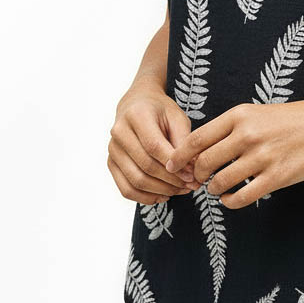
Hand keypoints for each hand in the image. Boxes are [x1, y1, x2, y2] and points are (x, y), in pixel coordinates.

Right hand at [108, 82, 198, 203]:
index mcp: (137, 115)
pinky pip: (126, 189)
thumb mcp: (177, 118)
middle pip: (145, 165)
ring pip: (135, 181)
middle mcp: (119, 132)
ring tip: (181, 191)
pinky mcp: (111, 163)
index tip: (192, 174)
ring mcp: (113, 149)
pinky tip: (164, 195)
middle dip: (171, 180)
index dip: (174, 164)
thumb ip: (183, 141)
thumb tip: (190, 170)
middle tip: (191, 186)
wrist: (137, 105)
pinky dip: (146, 197)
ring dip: (161, 191)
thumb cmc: (160, 111)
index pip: (154, 146)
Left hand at [164, 96, 303, 209]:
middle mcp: (247, 134)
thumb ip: (231, 128)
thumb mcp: (258, 113)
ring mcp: (262, 157)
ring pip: (220, 182)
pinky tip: (232, 198)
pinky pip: (242, 197)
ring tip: (217, 188)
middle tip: (197, 180)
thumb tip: (201, 150)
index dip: (179, 156)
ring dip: (213, 189)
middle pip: (203, 162)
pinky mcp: (277, 177)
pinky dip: (230, 202)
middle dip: (195, 176)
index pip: (196, 139)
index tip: (172, 166)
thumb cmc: (293, 119)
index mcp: (239, 115)